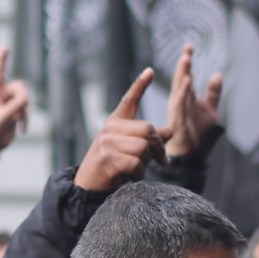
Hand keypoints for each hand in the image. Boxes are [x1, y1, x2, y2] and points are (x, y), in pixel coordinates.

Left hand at [0, 47, 29, 161]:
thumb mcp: (0, 118)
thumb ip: (13, 107)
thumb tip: (26, 100)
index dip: (2, 60)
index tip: (5, 47)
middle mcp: (3, 95)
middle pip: (20, 87)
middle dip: (22, 99)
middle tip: (16, 113)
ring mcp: (10, 103)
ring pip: (25, 99)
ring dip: (23, 112)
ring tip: (15, 123)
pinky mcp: (16, 113)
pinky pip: (26, 110)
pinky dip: (25, 120)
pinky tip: (22, 130)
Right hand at [74, 69, 171, 193]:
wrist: (89, 186)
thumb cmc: (112, 167)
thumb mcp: (131, 150)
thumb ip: (148, 140)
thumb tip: (169, 131)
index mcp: (115, 122)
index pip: (129, 100)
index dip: (140, 85)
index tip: (150, 71)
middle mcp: (110, 128)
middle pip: (148, 129)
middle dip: (159, 147)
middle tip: (162, 161)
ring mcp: (107, 142)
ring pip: (144, 147)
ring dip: (147, 163)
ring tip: (137, 171)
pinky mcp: (108, 158)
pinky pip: (137, 164)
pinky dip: (139, 174)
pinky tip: (130, 177)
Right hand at [165, 44, 222, 157]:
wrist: (192, 154)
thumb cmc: (196, 132)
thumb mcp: (210, 109)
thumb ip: (213, 93)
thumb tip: (217, 74)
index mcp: (186, 97)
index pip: (186, 75)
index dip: (187, 61)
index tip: (189, 46)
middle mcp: (180, 101)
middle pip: (181, 78)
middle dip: (184, 64)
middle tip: (187, 49)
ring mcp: (178, 110)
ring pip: (179, 88)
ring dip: (182, 73)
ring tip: (186, 59)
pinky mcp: (179, 120)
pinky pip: (180, 104)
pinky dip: (183, 92)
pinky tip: (187, 81)